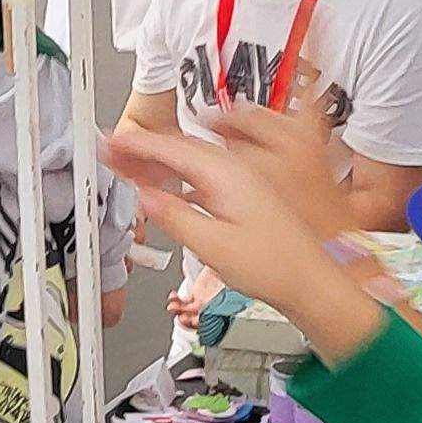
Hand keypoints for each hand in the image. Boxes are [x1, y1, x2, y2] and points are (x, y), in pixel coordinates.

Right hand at [103, 124, 382, 363]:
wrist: (310, 281)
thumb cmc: (273, 265)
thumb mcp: (211, 245)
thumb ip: (174, 217)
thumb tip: (146, 196)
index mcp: (226, 174)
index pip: (170, 149)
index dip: (136, 145)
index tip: (111, 142)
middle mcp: (237, 169)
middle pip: (181, 149)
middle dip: (143, 150)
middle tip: (112, 152)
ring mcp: (244, 181)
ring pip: (193, 161)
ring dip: (161, 163)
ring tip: (131, 168)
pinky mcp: (248, 195)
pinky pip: (205, 175)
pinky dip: (180, 177)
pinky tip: (168, 189)